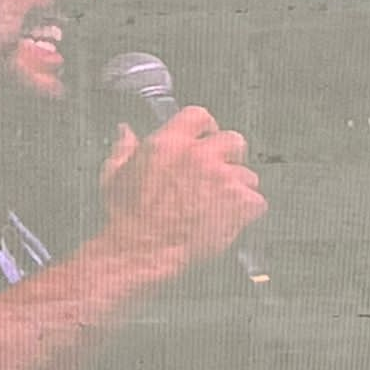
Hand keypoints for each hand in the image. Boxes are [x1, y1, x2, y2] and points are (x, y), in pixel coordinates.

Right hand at [100, 108, 266, 270]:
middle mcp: (200, 156)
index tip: (206, 138)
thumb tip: (125, 133)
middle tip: (219, 175)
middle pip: (233, 140)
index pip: (199, 116)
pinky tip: (227, 221)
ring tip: (217, 207)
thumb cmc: (126, 220)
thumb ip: (125, 149)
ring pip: (247, 175)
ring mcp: (223, 179)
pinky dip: (246, 213)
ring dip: (237, 189)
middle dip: (229, 156)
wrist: (139, 253)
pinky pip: (256, 202)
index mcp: (170, 144)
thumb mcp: (113, 176)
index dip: (204, 128)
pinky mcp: (239, 204)